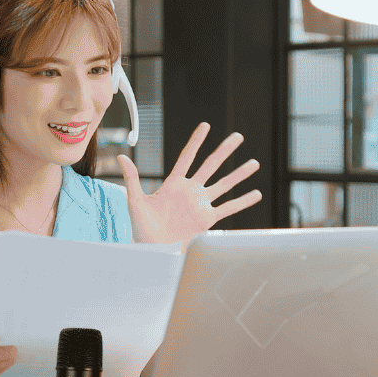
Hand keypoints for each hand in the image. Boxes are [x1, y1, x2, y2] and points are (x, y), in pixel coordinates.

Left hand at [117, 122, 261, 244]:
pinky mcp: (207, 220)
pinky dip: (242, 201)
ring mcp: (200, 204)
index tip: (205, 126)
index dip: (196, 141)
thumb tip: (121, 156)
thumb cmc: (141, 228)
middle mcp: (190, 191)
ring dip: (239, 174)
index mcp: (173, 184)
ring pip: (224, 185)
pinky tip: (256, 194)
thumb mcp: (135, 201)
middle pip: (211, 165)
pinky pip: (228, 208)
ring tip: (255, 163)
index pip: (187, 157)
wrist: (152, 250)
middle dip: (224, 150)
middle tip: (238, 136)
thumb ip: (132, 178)